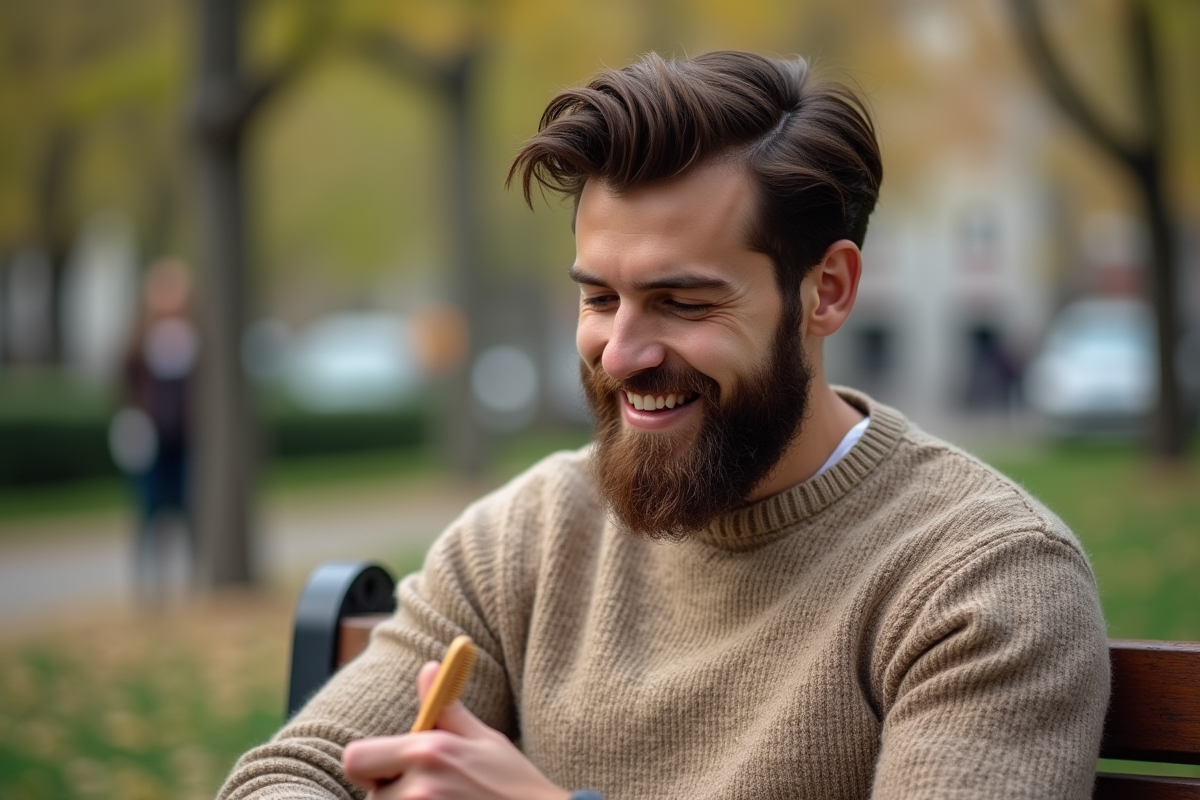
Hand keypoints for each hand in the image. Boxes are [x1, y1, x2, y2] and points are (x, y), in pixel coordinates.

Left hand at [343, 661, 571, 799]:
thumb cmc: (514, 785)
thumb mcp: (484, 740)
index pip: (355, 759)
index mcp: (427, 752)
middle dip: (390, 794)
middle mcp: (418, 790)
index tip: (388, 770)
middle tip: (426, 794)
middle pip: (371, 795)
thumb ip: (445, 709)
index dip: (368, 765)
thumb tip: (429, 668)